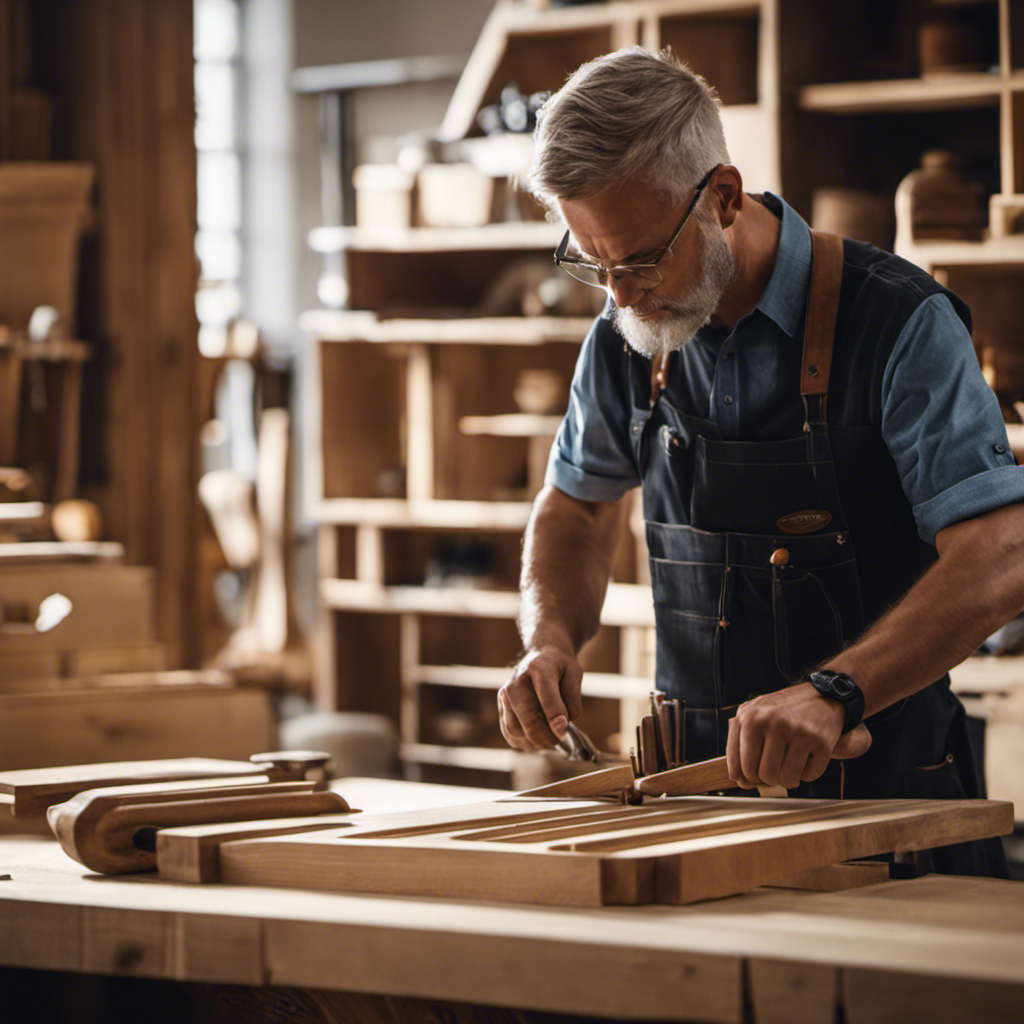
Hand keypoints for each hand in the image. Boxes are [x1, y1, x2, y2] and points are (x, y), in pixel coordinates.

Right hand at [498, 646, 583, 750]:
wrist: (539, 658)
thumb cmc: (559, 668)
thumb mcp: (574, 673)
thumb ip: (573, 697)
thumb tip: (564, 723)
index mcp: (538, 670)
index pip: (546, 698)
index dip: (556, 719)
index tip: (564, 733)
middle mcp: (516, 683)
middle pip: (529, 720)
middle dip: (547, 737)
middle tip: (560, 740)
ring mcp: (505, 696)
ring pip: (517, 731)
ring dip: (536, 742)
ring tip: (550, 739)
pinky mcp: (501, 708)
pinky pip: (509, 734)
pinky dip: (524, 743)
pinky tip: (537, 740)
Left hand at [725, 682, 872, 789]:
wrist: (820, 696)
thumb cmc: (780, 711)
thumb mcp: (752, 718)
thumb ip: (738, 747)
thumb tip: (738, 780)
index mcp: (750, 718)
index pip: (744, 767)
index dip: (751, 777)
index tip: (757, 771)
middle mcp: (773, 723)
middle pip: (765, 776)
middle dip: (771, 777)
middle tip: (777, 764)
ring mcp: (798, 732)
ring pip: (787, 779)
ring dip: (789, 777)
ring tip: (790, 761)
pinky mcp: (821, 742)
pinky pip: (810, 776)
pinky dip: (807, 773)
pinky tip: (806, 756)